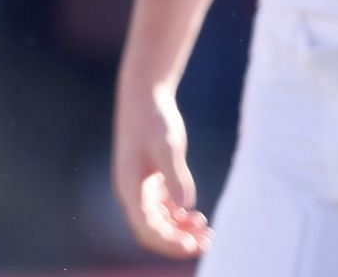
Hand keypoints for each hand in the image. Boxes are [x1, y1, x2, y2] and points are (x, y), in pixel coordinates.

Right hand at [111, 81, 208, 257]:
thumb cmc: (153, 118)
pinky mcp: (150, 178)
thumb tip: (184, 206)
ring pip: (159, 221)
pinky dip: (179, 216)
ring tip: (207, 232)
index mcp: (130, 186)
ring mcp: (140, 185)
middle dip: (178, 240)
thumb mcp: (168, 146)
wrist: (144, 94)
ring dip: (180, 230)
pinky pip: (163, 208)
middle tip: (207, 242)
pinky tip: (197, 215)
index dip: (168, 241)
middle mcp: (132, 191)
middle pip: (152, 230)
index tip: (192, 245)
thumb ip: (175, 176)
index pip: (146, 228)